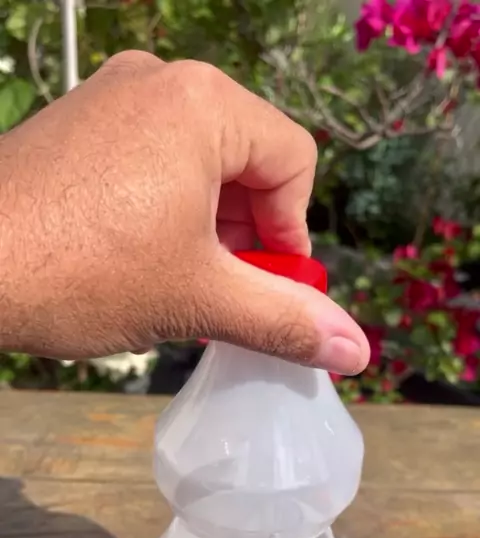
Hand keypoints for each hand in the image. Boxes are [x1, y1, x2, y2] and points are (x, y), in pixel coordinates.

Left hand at [0, 52, 368, 372]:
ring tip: (180, 285)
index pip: (293, 162)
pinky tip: (140, 262)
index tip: (272, 288)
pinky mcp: (76, 127)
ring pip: (197, 165)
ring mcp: (109, 100)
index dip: (293, 234)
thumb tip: (356, 351)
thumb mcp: (198, 300)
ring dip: (207, 230)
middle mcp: (157, 81)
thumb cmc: (79, 273)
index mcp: (201, 103)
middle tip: (226, 294)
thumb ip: (285, 320)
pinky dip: (164, 213)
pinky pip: (149, 163)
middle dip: (248, 236)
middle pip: (246, 161)